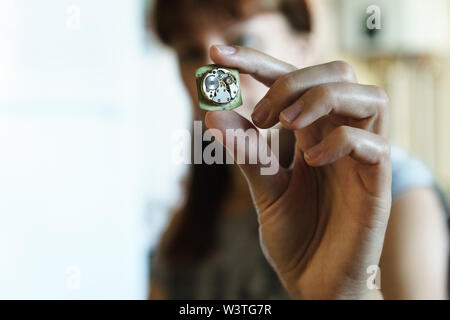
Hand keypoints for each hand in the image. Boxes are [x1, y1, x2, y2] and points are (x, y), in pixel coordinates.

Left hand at [205, 45, 391, 298]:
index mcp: (311, 134)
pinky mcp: (377, 185)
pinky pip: (373, 145)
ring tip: (284, 123)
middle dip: (292, 80)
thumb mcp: (264, 190)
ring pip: (369, 95)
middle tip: (260, 115)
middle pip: (336, 73)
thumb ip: (246, 153)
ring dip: (321, 98)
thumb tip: (213, 113)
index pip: (290, 80)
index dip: (254, 62)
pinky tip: (311, 161)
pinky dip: (340, 141)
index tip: (216, 54)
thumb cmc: (296, 236)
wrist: (317, 283)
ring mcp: (361, 158)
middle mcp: (338, 136)